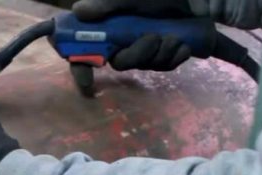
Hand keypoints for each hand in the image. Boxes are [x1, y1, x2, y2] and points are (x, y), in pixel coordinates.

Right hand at [72, 0, 193, 71]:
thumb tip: (78, 10)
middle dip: (137, 55)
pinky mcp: (166, 54)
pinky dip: (174, 58)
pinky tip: (183, 46)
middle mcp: (125, 39)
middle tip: (153, 38)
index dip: (82, 66)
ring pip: (144, 65)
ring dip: (160, 54)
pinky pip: (164, 67)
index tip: (87, 81)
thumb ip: (107, 4)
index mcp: (112, 25)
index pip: (88, 49)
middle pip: (120, 63)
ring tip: (174, 37)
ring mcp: (146, 48)